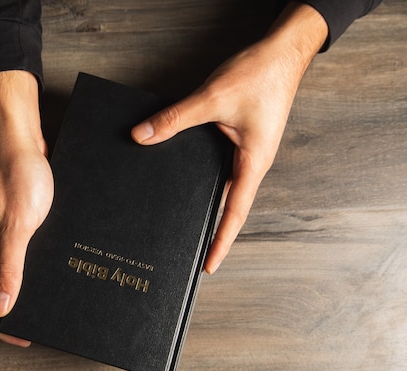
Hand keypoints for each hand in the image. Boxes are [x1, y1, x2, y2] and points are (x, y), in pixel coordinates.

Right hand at [0, 71, 52, 345]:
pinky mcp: (8, 219)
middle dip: (12, 313)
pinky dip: (28, 267)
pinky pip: (15, 253)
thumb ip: (7, 267)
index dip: (0, 327)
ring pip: (3, 272)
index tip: (26, 337)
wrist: (16, 134)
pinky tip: (48, 265)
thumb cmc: (16, 174)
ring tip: (48, 298)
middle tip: (40, 320)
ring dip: (21, 290)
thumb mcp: (17, 225)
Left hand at [131, 2, 327, 273]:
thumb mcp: (212, 99)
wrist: (282, 52)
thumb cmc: (259, 75)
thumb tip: (141, 136)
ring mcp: (245, 151)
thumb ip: (175, 119)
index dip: (221, 241)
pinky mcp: (239, 138)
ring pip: (223, 186)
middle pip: (229, 205)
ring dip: (207, 205)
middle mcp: (250, 162)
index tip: (208, 266)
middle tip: (191, 254)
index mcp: (252, 162)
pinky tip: (184, 179)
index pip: (234, 213)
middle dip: (212, 230)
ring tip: (185, 225)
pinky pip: (220, 166)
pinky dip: (203, 178)